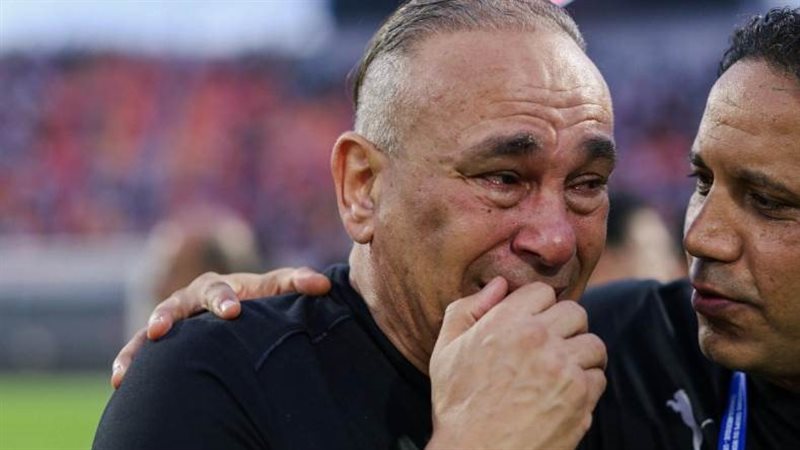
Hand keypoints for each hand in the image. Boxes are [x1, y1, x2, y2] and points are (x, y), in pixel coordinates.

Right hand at [110, 267, 330, 388]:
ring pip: (156, 324)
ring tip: (138, 356)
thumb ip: (297, 283)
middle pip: (184, 302)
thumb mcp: (277, 291)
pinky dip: (130, 360)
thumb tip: (325, 283)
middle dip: (175, 314)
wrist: (236, 314)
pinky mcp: (162, 340)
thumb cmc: (260, 302)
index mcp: (222, 285)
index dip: (226, 299)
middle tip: (165, 328)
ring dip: (146, 337)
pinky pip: (140, 348)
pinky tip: (120, 379)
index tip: (233, 310)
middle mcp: (193, 298)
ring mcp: (175, 318)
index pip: (223, 289)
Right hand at [426, 278, 606, 449]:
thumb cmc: (457, 405)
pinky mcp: (580, 396)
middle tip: (551, 347)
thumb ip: (468, 309)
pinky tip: (564, 395)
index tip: (533, 324)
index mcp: (506, 321)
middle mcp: (539, 338)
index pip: (543, 291)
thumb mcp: (446, 351)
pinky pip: (598, 377)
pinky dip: (586, 385)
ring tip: (563, 371)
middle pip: (575, 312)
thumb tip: (499, 285)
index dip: (538, 307)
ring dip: (581, 355)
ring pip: (593, 344)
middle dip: (565, 327)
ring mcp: (563, 367)